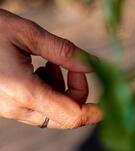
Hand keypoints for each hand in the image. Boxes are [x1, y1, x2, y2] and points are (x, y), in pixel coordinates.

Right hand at [0, 9, 101, 128]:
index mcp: (23, 91)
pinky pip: (36, 107)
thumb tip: (96, 65)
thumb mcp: (26, 33)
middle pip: (65, 117)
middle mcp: (15, 107)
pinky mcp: (4, 106)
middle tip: (71, 64)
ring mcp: (7, 110)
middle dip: (78, 93)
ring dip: (62, 89)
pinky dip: (47, 90)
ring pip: (51, 113)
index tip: (108, 97)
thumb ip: (64, 51)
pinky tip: (38, 66)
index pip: (72, 116)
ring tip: (50, 59)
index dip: (95, 111)